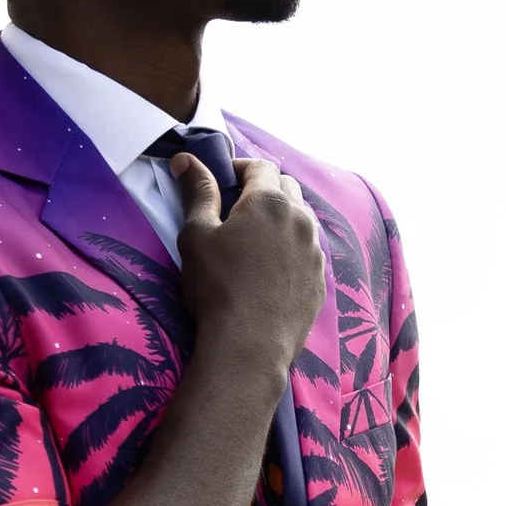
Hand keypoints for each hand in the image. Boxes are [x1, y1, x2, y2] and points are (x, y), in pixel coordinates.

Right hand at [170, 150, 323, 391]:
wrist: (249, 347)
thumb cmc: (216, 288)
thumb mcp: (197, 235)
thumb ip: (197, 192)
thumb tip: (185, 158)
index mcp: (270, 201)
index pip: (260, 167)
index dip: (240, 168)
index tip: (224, 180)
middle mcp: (300, 219)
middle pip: (286, 188)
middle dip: (264, 189)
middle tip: (239, 208)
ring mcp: (314, 252)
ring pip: (301, 220)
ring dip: (281, 219)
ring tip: (257, 240)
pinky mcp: (320, 281)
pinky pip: (308, 253)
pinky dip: (292, 250)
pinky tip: (272, 270)